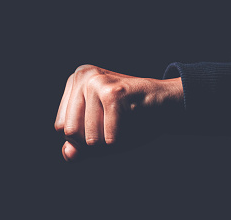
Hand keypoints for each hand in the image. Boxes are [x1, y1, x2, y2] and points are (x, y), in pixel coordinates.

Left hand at [54, 65, 182, 161]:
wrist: (169, 105)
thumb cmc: (132, 120)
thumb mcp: (100, 135)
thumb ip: (79, 146)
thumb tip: (68, 154)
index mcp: (74, 82)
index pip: (61, 127)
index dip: (82, 138)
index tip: (104, 124)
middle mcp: (82, 76)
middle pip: (71, 132)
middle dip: (95, 141)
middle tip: (115, 126)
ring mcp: (95, 82)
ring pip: (88, 138)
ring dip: (110, 142)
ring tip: (125, 123)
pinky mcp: (113, 93)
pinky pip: (108, 138)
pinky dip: (121, 140)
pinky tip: (132, 123)